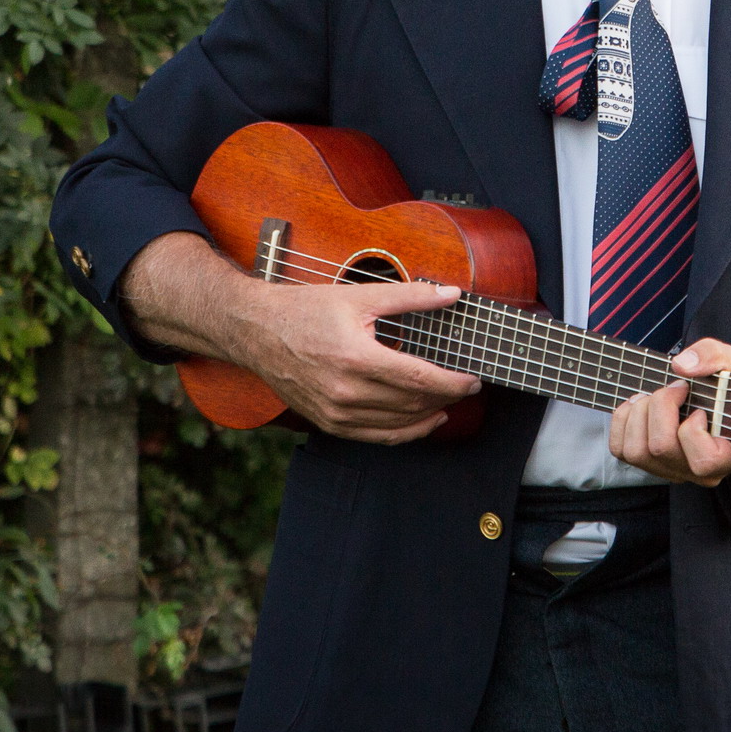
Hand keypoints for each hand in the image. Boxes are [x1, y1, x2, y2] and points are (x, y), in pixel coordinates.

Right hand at [234, 277, 481, 444]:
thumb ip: (410, 296)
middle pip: (411, 403)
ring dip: (429, 416)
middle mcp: (346, 392)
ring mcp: (336, 413)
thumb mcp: (359, 296)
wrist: (258, 332)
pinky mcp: (329, 424)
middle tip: (467, 388)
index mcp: (356, 358)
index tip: (473, 379)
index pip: (418, 379)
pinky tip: (423, 421)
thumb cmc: (305, 310)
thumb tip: (450, 294)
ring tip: (450, 403)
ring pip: (397, 425)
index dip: (452, 383)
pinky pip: (377, 437)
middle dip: (446, 398)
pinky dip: (405, 433)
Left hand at [609, 337, 730, 486]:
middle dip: (660, 407)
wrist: (713, 394)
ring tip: (652, 396)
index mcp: (729, 456)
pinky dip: (623, 421)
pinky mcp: (648, 464)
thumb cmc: (725, 384)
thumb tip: (682, 365)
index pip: (704, 461)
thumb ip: (713, 357)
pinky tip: (639, 406)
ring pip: (637, 452)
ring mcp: (672, 470)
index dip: (693, 430)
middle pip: (661, 449)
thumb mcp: (729, 362)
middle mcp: (700, 472)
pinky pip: (621, 450)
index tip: (699, 409)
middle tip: (674, 389)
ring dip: (639, 414)